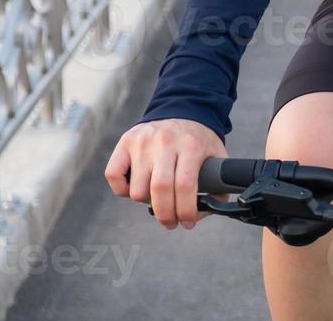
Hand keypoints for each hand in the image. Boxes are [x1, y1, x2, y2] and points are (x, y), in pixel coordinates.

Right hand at [104, 118, 227, 229]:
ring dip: (146, 202)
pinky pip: (114, 176)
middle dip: (165, 214)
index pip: (185, 185)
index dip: (185, 210)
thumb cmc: (198, 140)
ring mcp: (143, 141)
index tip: (188, 222)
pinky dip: (122, 190)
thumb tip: (209, 210)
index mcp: (191, 145)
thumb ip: (219, 183)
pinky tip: (137, 188)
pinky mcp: (125, 142)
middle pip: (159, 188)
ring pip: (137, 188)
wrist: (183, 109)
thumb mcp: (217, 155)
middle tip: (170, 223)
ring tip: (157, 198)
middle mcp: (165, 141)